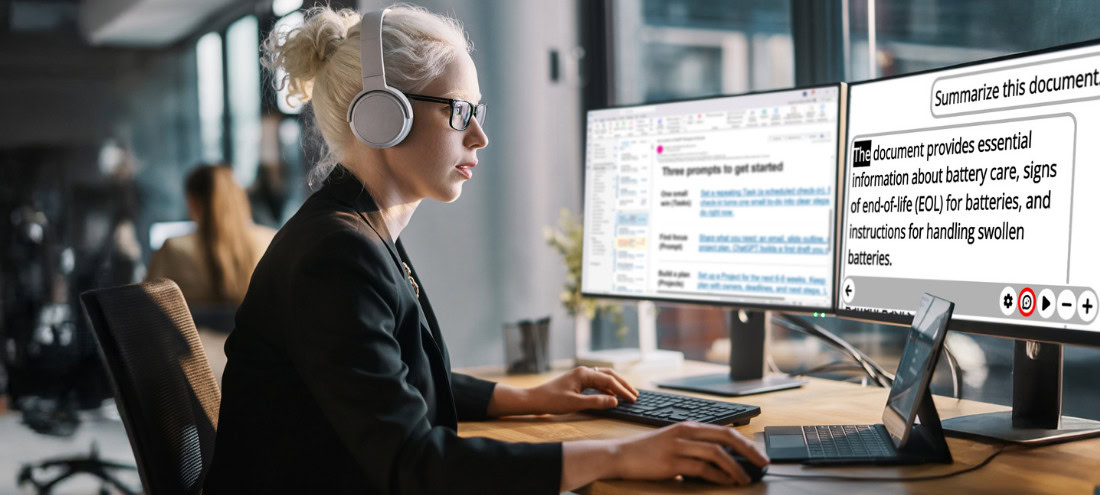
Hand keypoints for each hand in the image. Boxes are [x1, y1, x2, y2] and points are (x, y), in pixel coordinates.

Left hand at [527, 366, 638, 413]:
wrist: (534, 400)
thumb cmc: (552, 401)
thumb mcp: (575, 404)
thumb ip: (596, 402)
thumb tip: (615, 401)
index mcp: (584, 374)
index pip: (609, 381)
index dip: (622, 391)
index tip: (632, 400)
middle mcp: (583, 372)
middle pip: (609, 375)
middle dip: (623, 385)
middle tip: (635, 395)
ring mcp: (580, 376)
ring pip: (604, 378)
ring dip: (616, 386)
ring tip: (627, 394)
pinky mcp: (577, 382)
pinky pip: (597, 383)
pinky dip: (607, 388)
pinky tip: (612, 396)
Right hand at [610, 422, 767, 484]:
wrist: (621, 455)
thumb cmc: (648, 451)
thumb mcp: (674, 441)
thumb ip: (695, 445)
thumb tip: (723, 457)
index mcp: (688, 426)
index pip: (725, 430)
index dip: (745, 442)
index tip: (758, 454)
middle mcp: (686, 433)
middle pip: (726, 437)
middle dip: (748, 451)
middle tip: (762, 463)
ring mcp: (678, 446)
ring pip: (716, 453)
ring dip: (735, 467)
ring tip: (744, 478)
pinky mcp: (671, 462)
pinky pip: (701, 468)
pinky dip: (717, 475)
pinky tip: (725, 481)